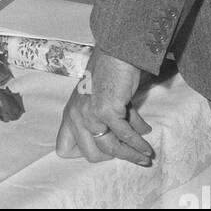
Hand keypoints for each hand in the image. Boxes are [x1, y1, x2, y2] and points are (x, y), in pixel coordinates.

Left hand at [55, 48, 153, 166]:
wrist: (116, 53)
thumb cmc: (109, 72)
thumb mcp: (100, 99)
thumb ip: (108, 118)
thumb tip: (132, 135)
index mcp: (70, 114)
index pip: (64, 147)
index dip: (83, 152)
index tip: (103, 153)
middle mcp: (76, 116)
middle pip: (91, 154)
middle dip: (112, 157)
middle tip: (128, 154)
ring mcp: (90, 115)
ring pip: (111, 148)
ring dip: (131, 154)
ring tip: (144, 156)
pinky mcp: (106, 111)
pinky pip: (124, 135)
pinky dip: (138, 144)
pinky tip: (146, 147)